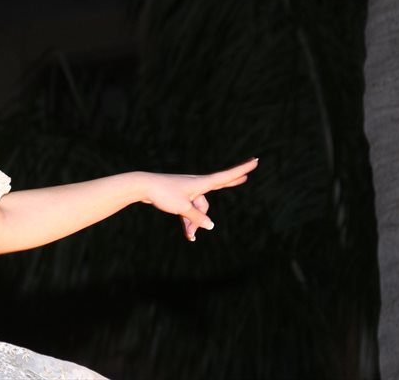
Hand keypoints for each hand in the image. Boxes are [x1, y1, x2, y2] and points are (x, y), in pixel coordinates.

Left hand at [141, 158, 256, 241]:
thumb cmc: (164, 194)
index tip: (255, 162)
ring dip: (195, 223)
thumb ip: (197, 218)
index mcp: (201, 183)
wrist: (143, 187)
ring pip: (199, 209)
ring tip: (189, 237)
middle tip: (247, 177)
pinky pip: (190, 210)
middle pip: (219, 186)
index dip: (242, 171)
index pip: (226, 176)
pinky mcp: (180, 196)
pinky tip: (188, 233)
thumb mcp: (183, 208)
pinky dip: (189, 221)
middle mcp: (197, 184)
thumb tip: (210, 225)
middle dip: (231, 184)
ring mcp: (189, 189)